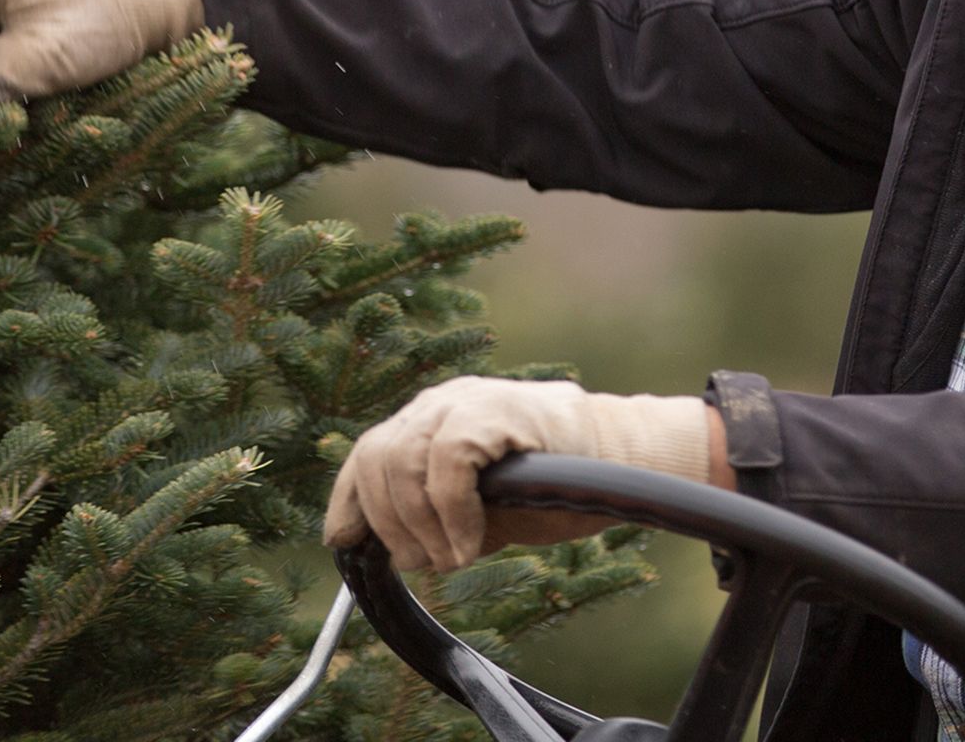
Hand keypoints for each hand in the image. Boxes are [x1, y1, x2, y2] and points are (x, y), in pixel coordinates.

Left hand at [324, 377, 714, 571]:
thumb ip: (431, 514)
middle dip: (389, 524)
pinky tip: (471, 542)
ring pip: (403, 460)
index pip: (367, 453)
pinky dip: (451, 512)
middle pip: (376, 459)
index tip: (344, 542)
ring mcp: (465, 401)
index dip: (349, 500)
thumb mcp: (476, 507)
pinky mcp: (494, 410)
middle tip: (424, 564)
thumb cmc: (550, 487)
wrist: (620, 464)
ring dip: (419, 524)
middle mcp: (439, 402)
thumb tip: (386, 547)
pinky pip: (448, 462)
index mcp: (430, 420)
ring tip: (452, 558)